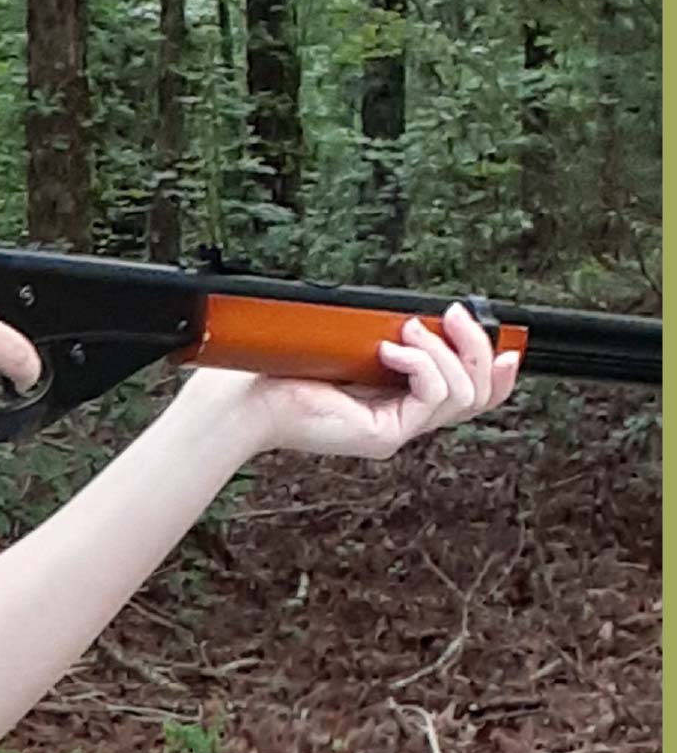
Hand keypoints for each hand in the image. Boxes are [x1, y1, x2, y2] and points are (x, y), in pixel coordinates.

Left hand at [192, 303, 524, 461]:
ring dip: (443, 352)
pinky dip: (422, 365)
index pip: (470, 395)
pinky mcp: (384, 436)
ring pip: (462, 395)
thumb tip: (424, 317)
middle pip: (479, 394)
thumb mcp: (352, 344)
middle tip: (453, 316)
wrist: (244, 396)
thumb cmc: (283, 369)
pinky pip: (433, 398)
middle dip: (477, 348)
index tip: (509, 343)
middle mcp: (404, 418)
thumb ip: (392, 338)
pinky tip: (391, 351)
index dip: (499, 372)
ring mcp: (397, 430)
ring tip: (407, 331)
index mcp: (400, 398)